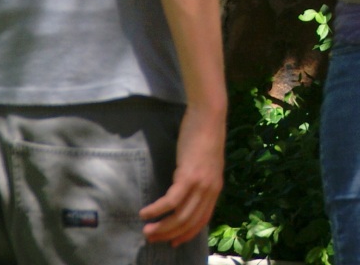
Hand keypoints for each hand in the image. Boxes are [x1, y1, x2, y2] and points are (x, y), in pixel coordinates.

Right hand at [139, 101, 224, 245]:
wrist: (209, 115)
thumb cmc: (204, 135)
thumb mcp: (206, 164)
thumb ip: (199, 180)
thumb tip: (185, 192)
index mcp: (215, 188)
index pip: (202, 220)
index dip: (187, 234)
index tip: (173, 243)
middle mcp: (210, 190)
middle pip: (189, 222)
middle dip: (169, 234)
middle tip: (152, 239)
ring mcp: (200, 184)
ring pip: (180, 216)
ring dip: (161, 227)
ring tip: (146, 231)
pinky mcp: (188, 176)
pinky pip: (171, 201)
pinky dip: (157, 210)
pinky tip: (145, 213)